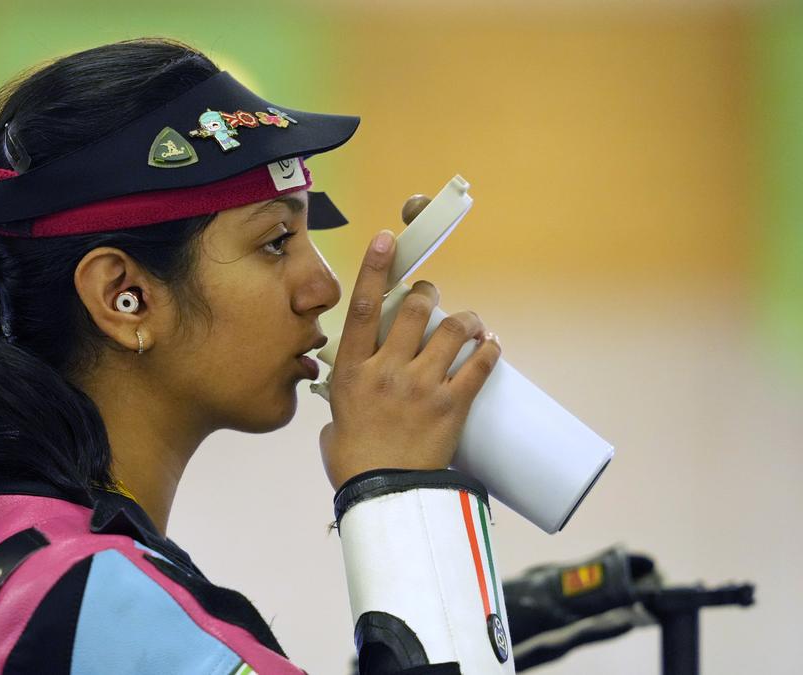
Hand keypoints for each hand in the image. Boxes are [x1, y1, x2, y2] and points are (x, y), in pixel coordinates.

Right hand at [318, 196, 501, 490]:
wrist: (384, 496)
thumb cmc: (354, 463)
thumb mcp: (335, 422)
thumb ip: (344, 402)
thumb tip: (345, 407)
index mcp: (352, 371)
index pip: (364, 307)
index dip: (376, 269)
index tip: (386, 240)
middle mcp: (386, 370)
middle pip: (415, 310)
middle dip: (430, 295)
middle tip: (433, 298)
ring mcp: (421, 386)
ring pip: (452, 331)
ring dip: (465, 320)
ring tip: (471, 324)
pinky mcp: (451, 405)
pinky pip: (478, 366)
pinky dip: (488, 351)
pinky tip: (491, 345)